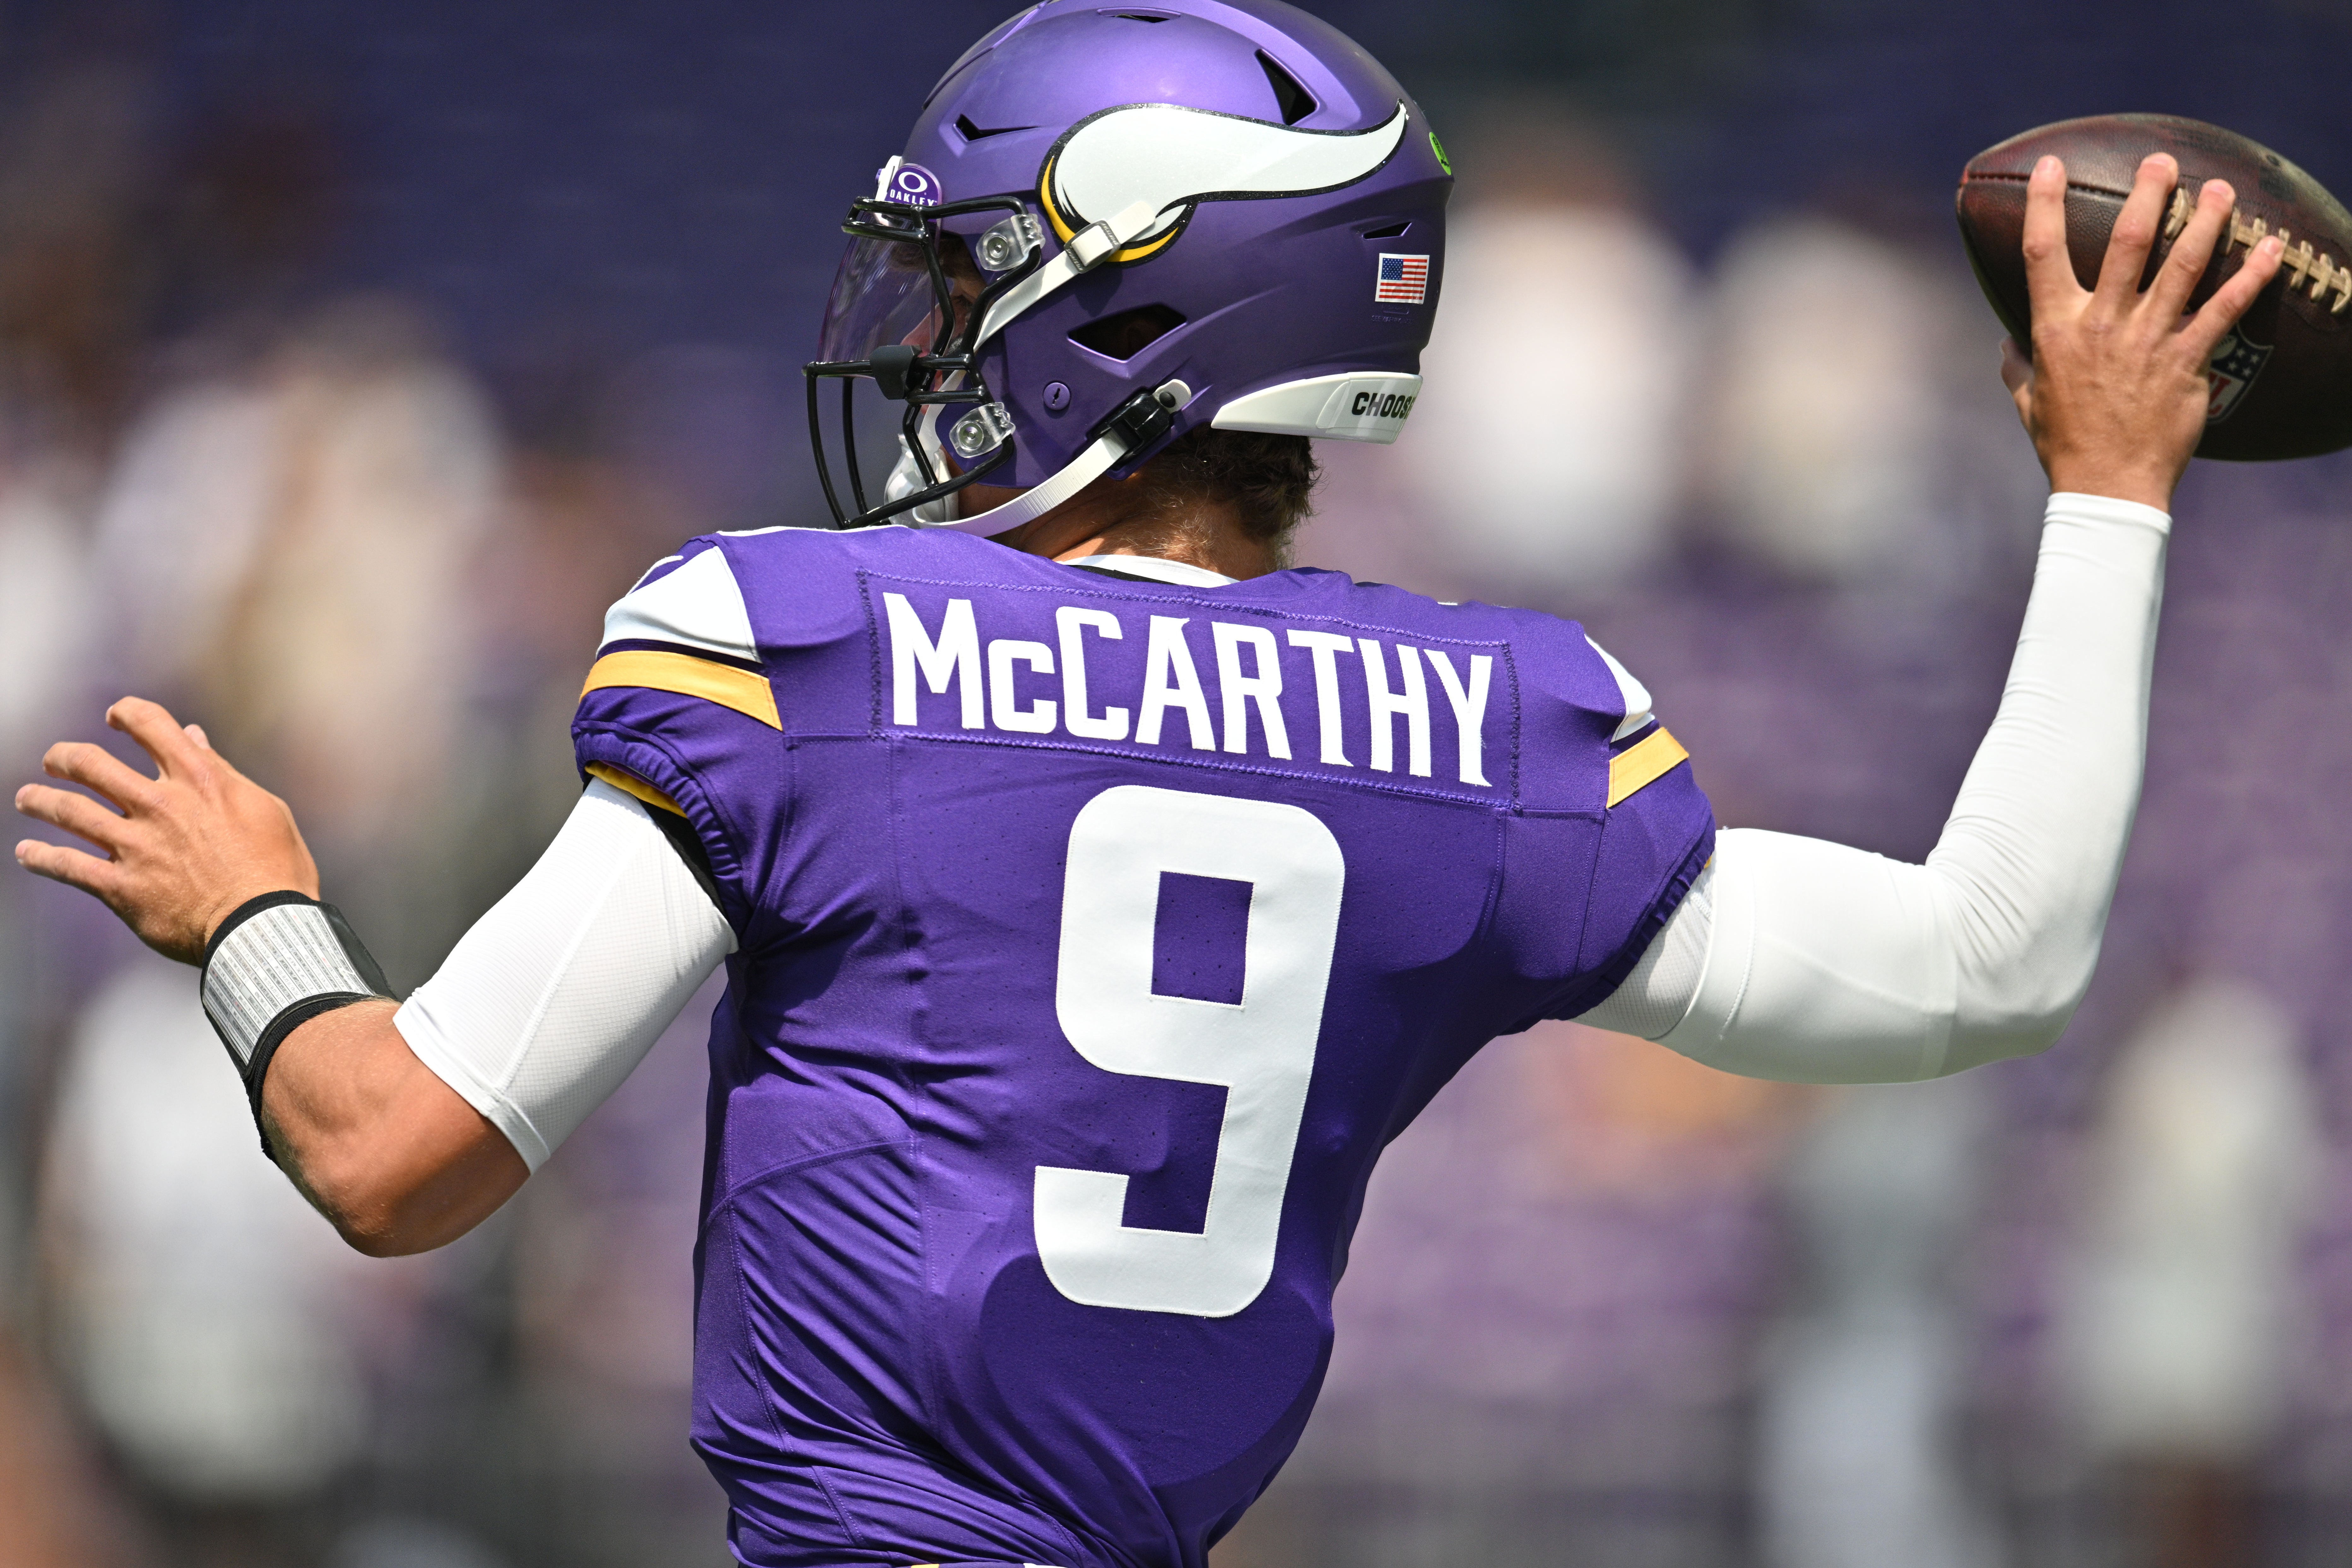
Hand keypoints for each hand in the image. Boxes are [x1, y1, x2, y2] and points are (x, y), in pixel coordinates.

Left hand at [14, 697, 319, 963]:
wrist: (263, 926)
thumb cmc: (276, 868)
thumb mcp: (264, 809)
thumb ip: (223, 772)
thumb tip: (195, 738)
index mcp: (199, 779)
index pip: (151, 725)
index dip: (127, 713)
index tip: (115, 717)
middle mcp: (161, 805)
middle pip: (91, 764)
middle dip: (65, 758)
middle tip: (55, 761)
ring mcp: (136, 846)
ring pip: (69, 811)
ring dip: (40, 800)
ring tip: (27, 798)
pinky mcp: (121, 887)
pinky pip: (67, 866)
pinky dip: (41, 858)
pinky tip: (27, 854)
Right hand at [2001, 152, 2283, 509]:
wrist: (2108, 486)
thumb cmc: (2065, 444)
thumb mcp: (2027, 402)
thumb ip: (2017, 366)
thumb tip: (2004, 343)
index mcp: (2056, 330)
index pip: (2043, 254)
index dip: (2044, 204)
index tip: (2052, 166)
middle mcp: (2101, 325)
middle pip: (2125, 243)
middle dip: (2145, 195)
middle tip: (2161, 162)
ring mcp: (2147, 340)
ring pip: (2180, 266)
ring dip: (2203, 221)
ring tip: (2218, 188)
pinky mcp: (2188, 361)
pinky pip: (2224, 309)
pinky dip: (2251, 276)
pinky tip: (2272, 247)